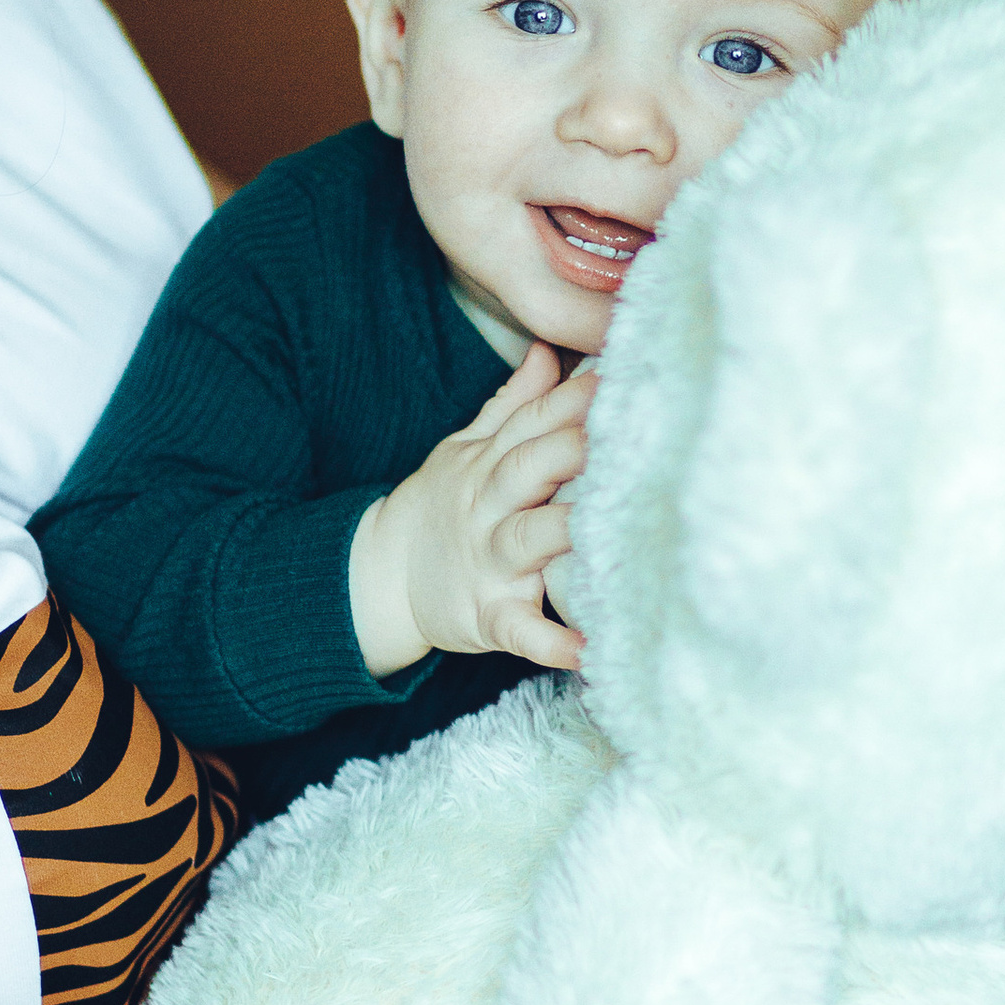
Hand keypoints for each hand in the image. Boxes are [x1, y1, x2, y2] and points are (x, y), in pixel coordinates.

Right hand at [349, 342, 593, 676]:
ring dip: (563, 531)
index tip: (617, 374)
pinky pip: (519, 629)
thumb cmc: (441, 507)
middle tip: (624, 432)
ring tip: (605, 527)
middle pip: (530, 468)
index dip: (571, 398)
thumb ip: (513, 405)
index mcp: (487, 464)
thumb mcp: (466, 449)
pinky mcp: (487, 616)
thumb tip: (550, 352)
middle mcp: (489, 508)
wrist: (380, 577)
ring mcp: (488, 563)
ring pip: (527, 539)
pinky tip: (586, 652)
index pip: (532, 423)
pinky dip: (549, 642)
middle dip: (572, 448)